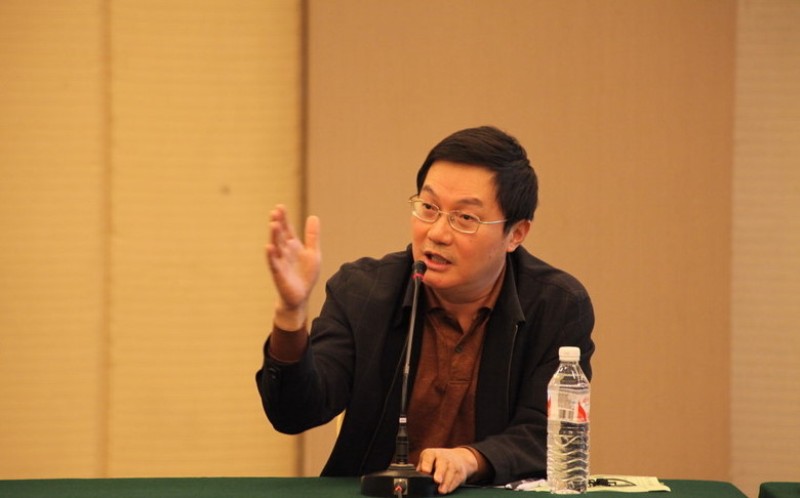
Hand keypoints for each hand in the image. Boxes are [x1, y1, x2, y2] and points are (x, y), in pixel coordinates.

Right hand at [264, 205, 320, 329]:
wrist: (301, 296)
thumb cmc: (305, 275)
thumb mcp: (313, 253)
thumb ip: (312, 236)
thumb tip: (313, 216)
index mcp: (292, 246)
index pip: (287, 229)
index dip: (284, 219)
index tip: (280, 206)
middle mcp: (284, 252)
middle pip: (280, 235)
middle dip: (278, 224)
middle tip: (275, 211)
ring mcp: (280, 262)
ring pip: (276, 247)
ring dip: (274, 236)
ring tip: (273, 224)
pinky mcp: (279, 274)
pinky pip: (273, 263)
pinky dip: (271, 256)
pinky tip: (269, 247)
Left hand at [416, 447, 477, 494]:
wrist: (458, 458)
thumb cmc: (437, 461)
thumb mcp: (428, 461)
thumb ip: (421, 469)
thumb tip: (415, 477)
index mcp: (431, 453)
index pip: (429, 456)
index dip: (427, 463)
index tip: (425, 471)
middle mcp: (443, 457)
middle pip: (442, 463)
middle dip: (440, 472)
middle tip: (436, 480)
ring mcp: (453, 463)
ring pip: (451, 471)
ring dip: (446, 482)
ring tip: (441, 490)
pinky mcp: (460, 472)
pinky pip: (457, 478)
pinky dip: (452, 485)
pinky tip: (448, 490)